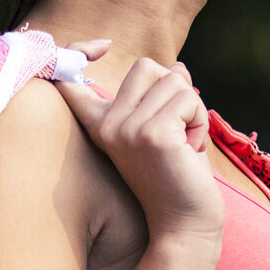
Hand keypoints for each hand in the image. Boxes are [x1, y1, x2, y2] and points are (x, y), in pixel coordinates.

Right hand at [52, 53, 223, 242]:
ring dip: (192, 110)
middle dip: (175, 91)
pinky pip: (189, 100)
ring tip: (185, 145)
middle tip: (177, 132)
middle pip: (147, 67)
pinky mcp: (152, 135)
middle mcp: (107, 125)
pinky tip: (191, 150)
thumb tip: (177, 67)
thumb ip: (163, 97)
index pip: (69, 79)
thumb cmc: (178, 178)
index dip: (73, 51)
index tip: (96, 45)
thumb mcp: (164, 130)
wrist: (185, 224)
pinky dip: (200, 122)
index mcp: (101, 124)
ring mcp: (126, 129)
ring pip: (174, 80)